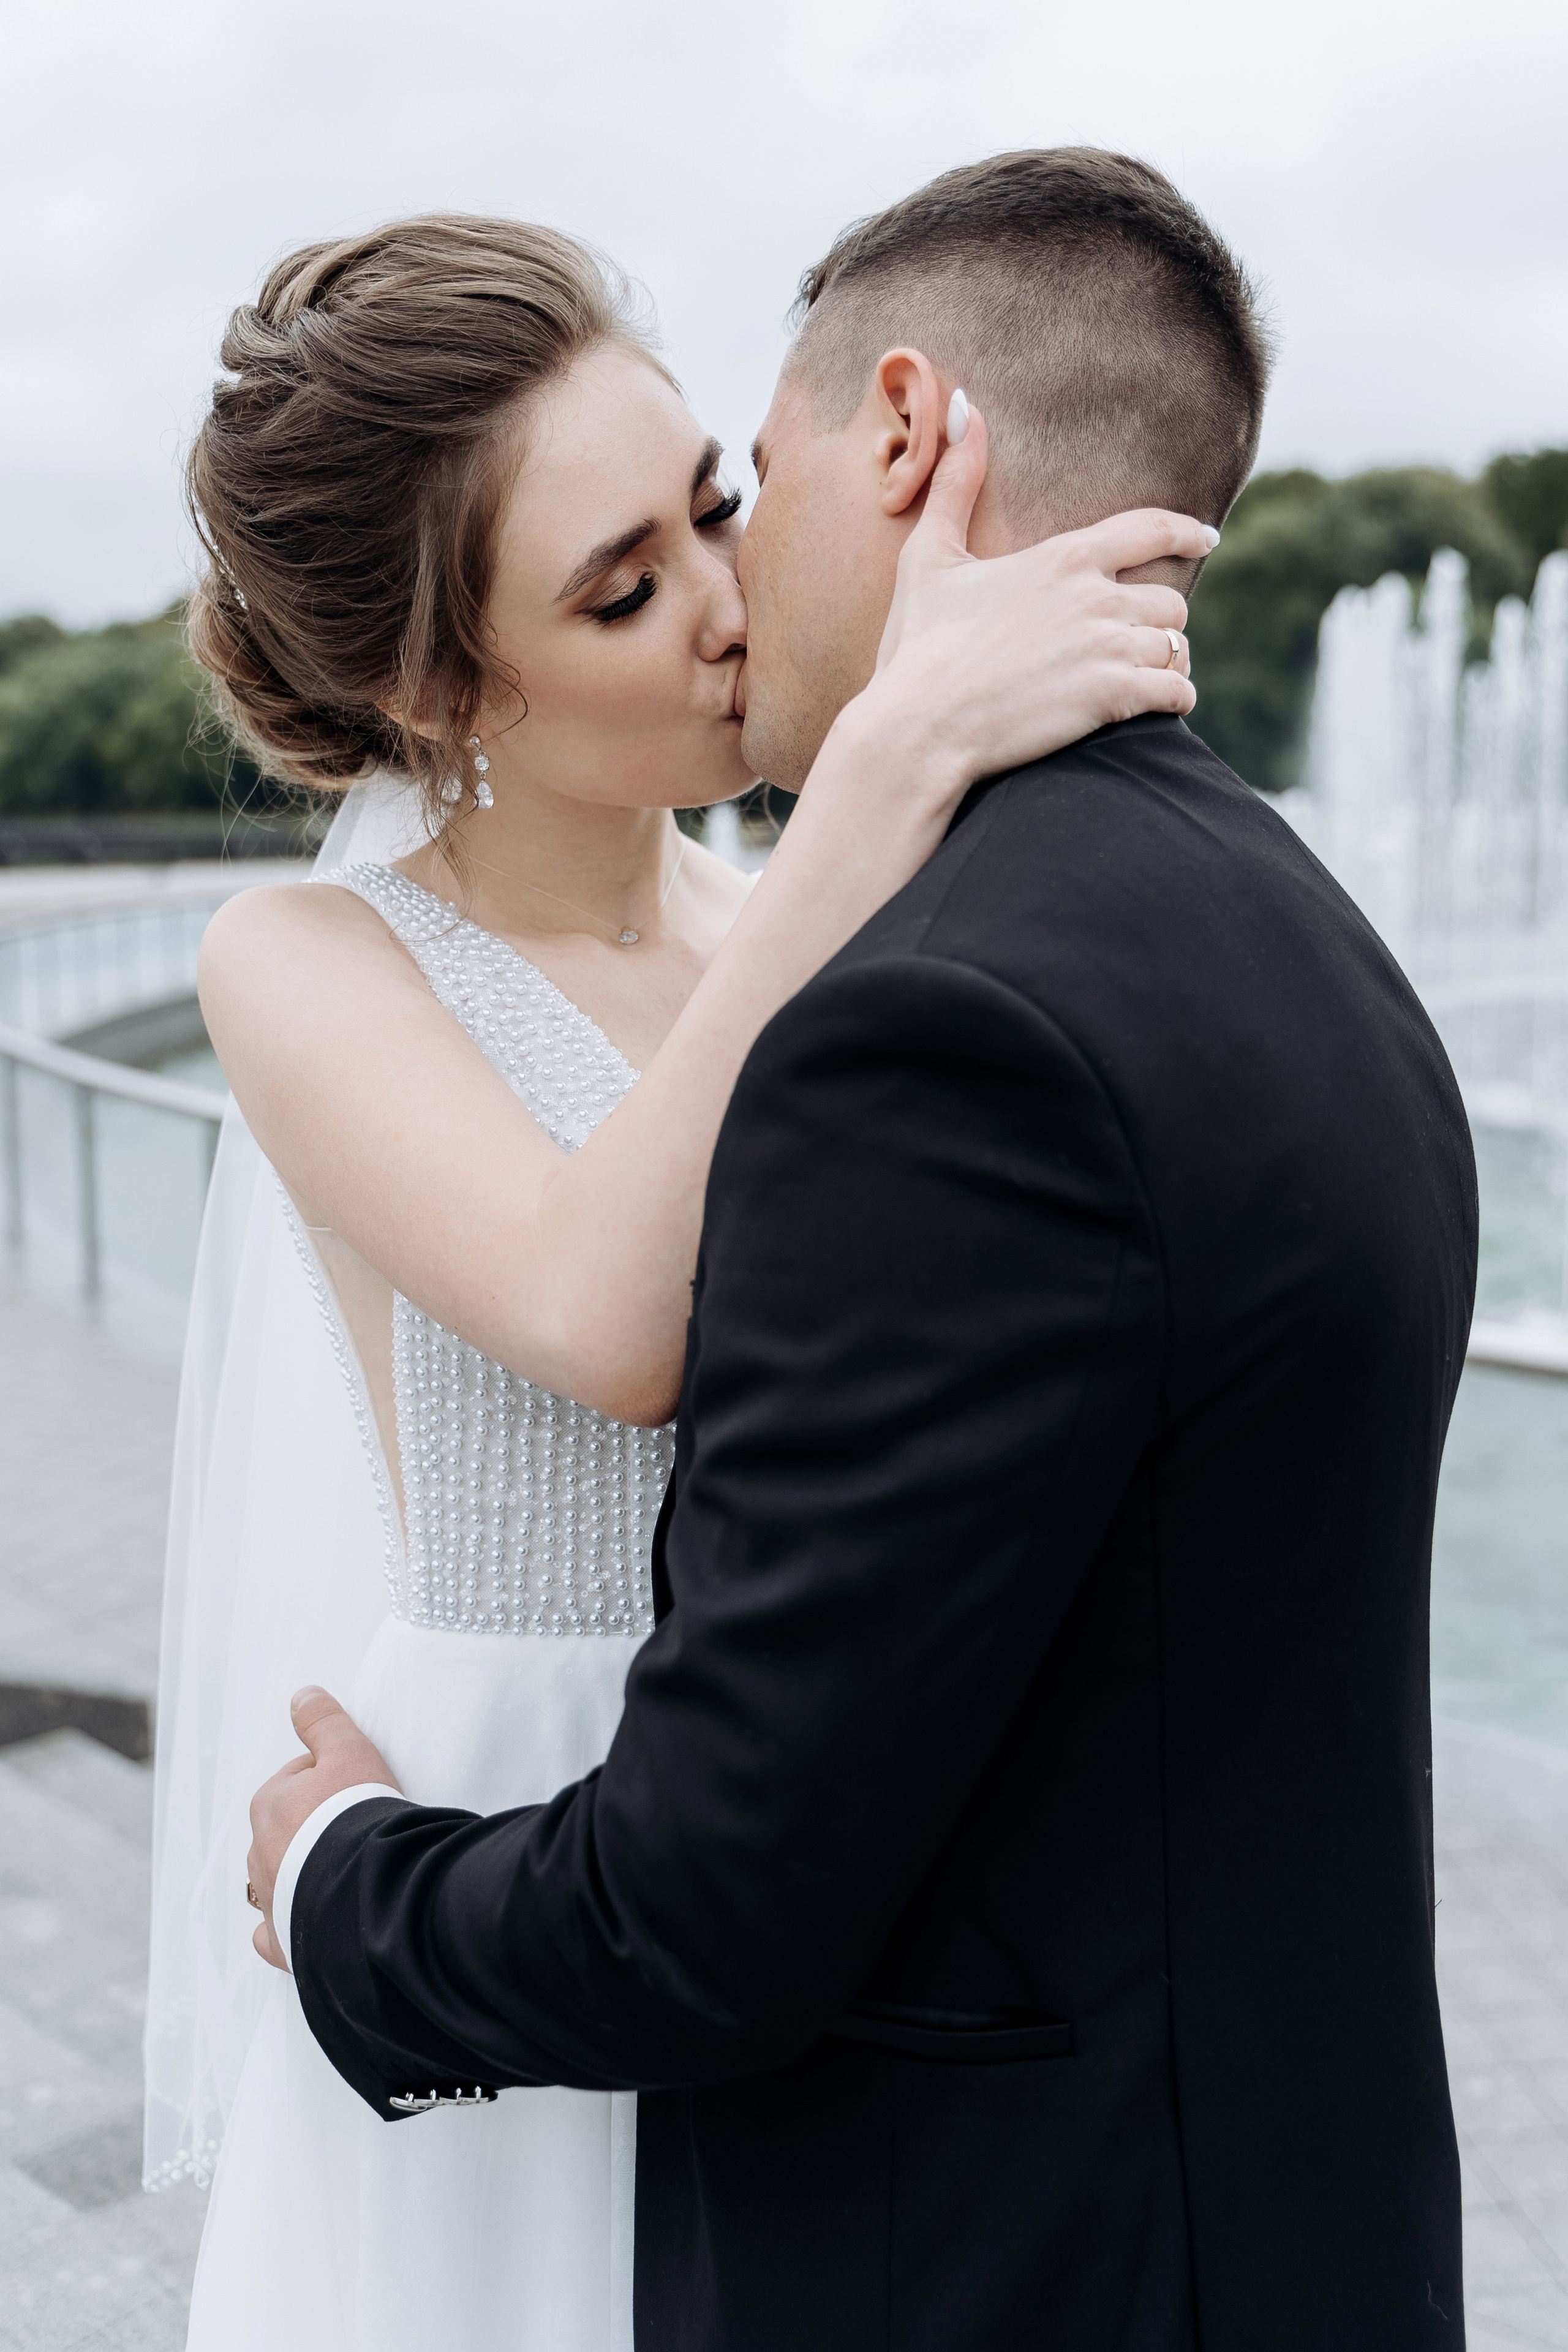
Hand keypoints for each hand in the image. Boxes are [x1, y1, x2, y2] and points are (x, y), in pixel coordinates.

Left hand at [246, 1685, 400, 1971]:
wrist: (369, 1889)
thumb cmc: (360, 1818)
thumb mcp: (348, 1751)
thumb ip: (323, 1721)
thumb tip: (301, 1695)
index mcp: (269, 1804)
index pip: (299, 1780)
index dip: (333, 1781)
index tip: (359, 1789)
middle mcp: (259, 1852)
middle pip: (288, 1828)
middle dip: (314, 1827)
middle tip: (357, 1828)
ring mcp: (269, 1898)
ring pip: (279, 1877)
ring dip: (303, 1872)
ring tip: (345, 1869)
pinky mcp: (282, 1939)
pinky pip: (274, 1932)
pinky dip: (288, 1925)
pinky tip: (310, 1918)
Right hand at [865, 398, 1210, 791]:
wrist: (919, 726)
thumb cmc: (919, 647)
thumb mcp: (929, 557)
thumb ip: (955, 484)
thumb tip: (961, 407)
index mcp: (1063, 558)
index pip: (1149, 528)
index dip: (1186, 530)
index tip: (1208, 537)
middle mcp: (1096, 597)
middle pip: (1169, 599)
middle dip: (1158, 621)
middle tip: (1141, 641)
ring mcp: (1108, 649)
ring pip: (1175, 646)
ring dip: (1166, 661)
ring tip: (1149, 675)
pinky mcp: (1113, 699)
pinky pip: (1176, 692)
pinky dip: (1175, 698)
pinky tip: (1160, 705)